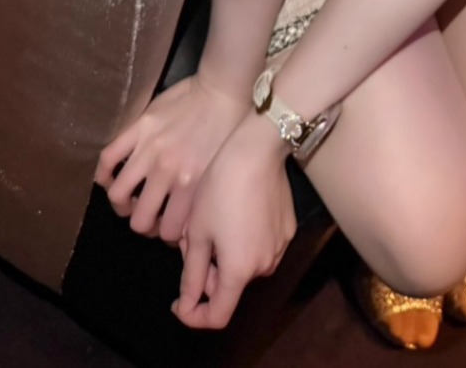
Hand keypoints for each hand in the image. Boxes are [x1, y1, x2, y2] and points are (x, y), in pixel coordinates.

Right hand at [95, 73, 250, 243]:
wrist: (225, 88)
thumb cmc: (230, 129)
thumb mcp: (220, 170)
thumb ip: (200, 196)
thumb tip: (187, 224)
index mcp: (192, 186)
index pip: (170, 230)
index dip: (167, 235)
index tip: (168, 227)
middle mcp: (168, 172)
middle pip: (139, 220)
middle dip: (142, 224)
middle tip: (147, 216)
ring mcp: (150, 150)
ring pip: (118, 194)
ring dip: (121, 203)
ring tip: (128, 199)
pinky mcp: (138, 128)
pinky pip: (109, 157)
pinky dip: (103, 173)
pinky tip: (109, 177)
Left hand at [172, 114, 295, 329]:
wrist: (257, 150)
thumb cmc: (220, 189)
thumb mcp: (196, 232)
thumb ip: (191, 274)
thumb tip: (187, 303)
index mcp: (239, 270)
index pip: (217, 316)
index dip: (194, 316)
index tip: (178, 302)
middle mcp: (265, 264)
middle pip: (230, 286)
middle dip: (206, 273)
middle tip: (190, 239)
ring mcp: (280, 245)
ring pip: (244, 266)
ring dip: (224, 256)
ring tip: (209, 221)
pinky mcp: (287, 227)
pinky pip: (260, 247)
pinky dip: (243, 241)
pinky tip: (232, 212)